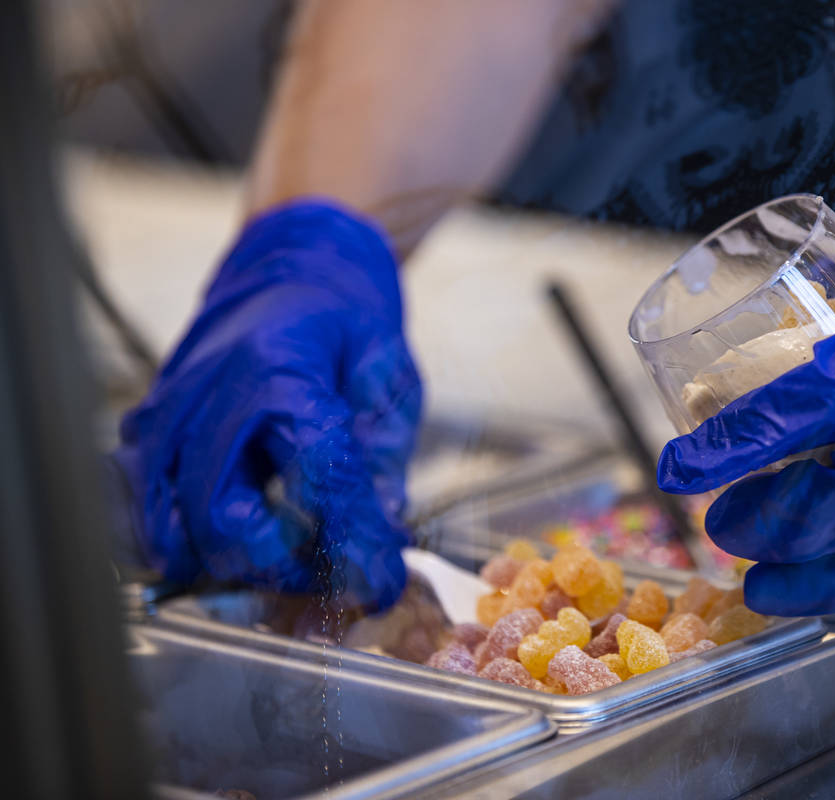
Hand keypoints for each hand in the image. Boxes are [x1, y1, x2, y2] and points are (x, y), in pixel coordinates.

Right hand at [111, 201, 420, 609]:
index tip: (377, 582)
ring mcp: (169, 411)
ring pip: (169, 527)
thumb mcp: (389, 375)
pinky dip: (184, 541)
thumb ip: (382, 460)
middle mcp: (210, 393)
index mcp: (281, 370)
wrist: (294, 262)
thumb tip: (381, 539)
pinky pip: (145, 507)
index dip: (351, 545)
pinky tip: (232, 543)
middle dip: (277, 571)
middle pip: (220, 521)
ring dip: (226, 567)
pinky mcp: (149, 427)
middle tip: (325, 578)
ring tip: (282, 567)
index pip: (313, 482)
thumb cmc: (343, 313)